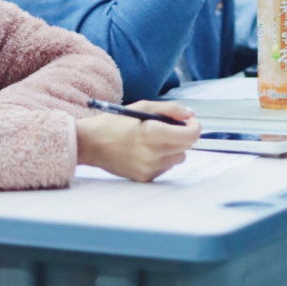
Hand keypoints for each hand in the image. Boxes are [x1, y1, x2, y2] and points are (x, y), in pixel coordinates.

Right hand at [76, 101, 201, 181]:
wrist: (91, 143)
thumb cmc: (115, 122)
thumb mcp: (142, 107)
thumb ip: (170, 109)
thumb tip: (190, 114)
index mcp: (153, 133)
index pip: (190, 136)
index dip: (194, 126)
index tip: (189, 121)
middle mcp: (154, 154)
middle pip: (187, 147)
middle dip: (183, 135)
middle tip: (170, 128)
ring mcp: (149, 168)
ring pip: (178, 159)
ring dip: (173, 149)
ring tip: (155, 140)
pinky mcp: (145, 178)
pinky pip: (165, 168)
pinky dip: (162, 159)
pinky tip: (146, 151)